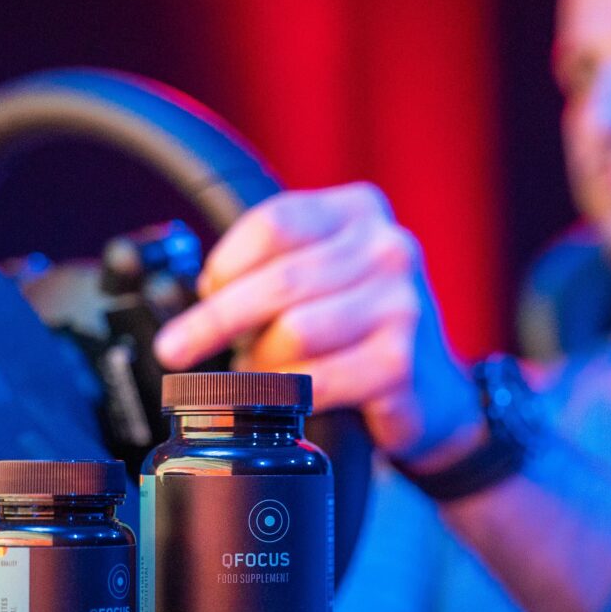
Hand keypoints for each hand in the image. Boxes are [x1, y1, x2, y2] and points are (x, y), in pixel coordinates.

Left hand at [152, 183, 480, 461]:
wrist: (434, 391)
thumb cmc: (363, 327)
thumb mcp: (327, 273)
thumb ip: (277, 266)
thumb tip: (207, 294)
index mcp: (363, 212)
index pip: (277, 223)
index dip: (227, 262)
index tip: (202, 293)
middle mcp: (389, 250)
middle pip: (280, 280)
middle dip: (215, 320)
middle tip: (176, 348)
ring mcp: (402, 307)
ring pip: (294, 331)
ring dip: (258, 362)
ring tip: (253, 376)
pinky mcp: (401, 364)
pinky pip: (319, 379)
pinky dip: (289, 393)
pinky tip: (286, 399)